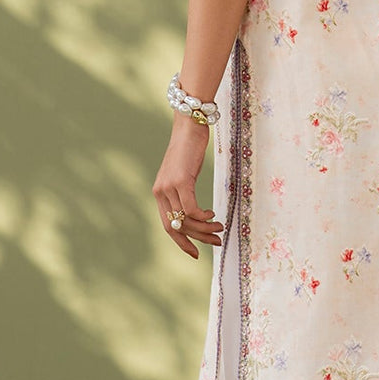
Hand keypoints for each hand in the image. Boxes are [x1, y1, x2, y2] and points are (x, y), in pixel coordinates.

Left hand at [152, 115, 223, 258]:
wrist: (189, 126)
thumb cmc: (189, 149)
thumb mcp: (184, 175)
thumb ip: (184, 193)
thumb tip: (194, 214)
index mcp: (159, 193)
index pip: (167, 226)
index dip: (181, 242)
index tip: (195, 253)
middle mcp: (160, 192)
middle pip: (177, 227)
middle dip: (198, 239)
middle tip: (216, 241)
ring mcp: (169, 187)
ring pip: (186, 220)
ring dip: (205, 228)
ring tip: (219, 228)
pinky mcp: (181, 181)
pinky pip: (191, 209)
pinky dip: (203, 216)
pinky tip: (212, 213)